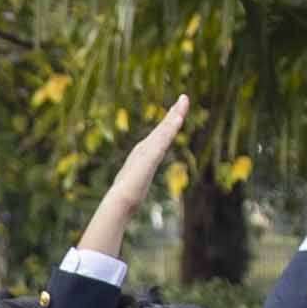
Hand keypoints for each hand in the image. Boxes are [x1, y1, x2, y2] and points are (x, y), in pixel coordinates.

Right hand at [75, 96, 191, 265]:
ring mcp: (148, 151)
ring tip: (185, 100)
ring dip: (176, 114)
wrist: (120, 202)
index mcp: (142, 156)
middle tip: (184, 98)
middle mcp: (145, 150)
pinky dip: (172, 125)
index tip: (174, 115)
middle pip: (163, 128)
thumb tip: (121, 209)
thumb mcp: (130, 193)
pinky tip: (180, 116)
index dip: (167, 125)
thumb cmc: (124, 201)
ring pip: (165, 129)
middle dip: (174, 113)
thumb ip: (128, 195)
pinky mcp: (151, 155)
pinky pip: (165, 136)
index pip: (158, 137)